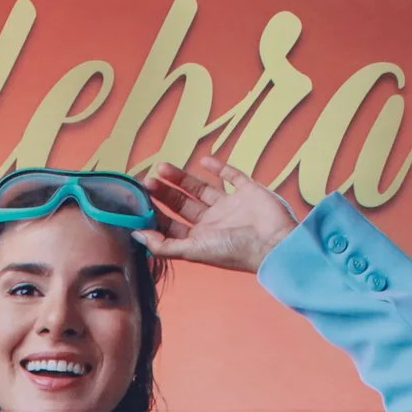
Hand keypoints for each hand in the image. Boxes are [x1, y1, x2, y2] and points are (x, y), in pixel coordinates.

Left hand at [134, 156, 296, 272]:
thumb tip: (137, 236)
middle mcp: (214, 223)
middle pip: (182, 205)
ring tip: (161, 167)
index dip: (155, 213)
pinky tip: (203, 159)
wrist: (274, 242)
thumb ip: (164, 245)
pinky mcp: (248, 191)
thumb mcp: (193, 250)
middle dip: (164, 193)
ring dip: (181, 178)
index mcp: (200, 238)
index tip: (139, 201)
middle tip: (147, 180)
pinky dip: (218, 167)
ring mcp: (231, 206)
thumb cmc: (234, 251)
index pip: (171, 225)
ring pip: (201, 189)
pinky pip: (232, 176)